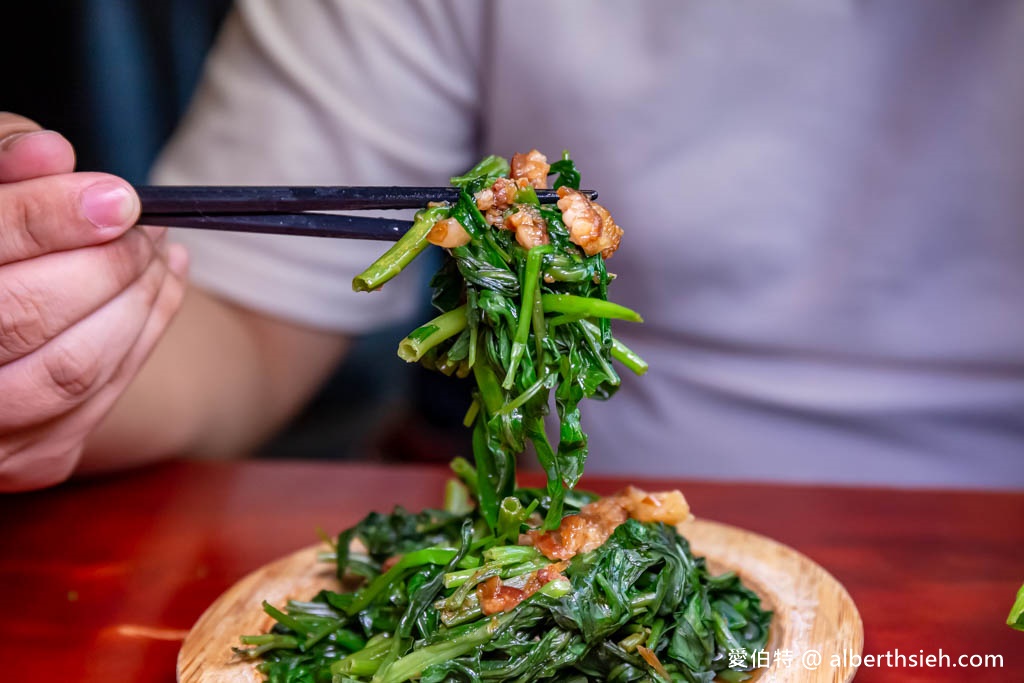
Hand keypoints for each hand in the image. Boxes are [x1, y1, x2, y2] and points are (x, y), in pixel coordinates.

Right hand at [0, 113, 187, 490]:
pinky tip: (163, 284)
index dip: (46, 219)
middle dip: (105, 263)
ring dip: (138, 300)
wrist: (3, 313)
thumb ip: (0, 161)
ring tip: (157, 250)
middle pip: (24, 316)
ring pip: (73, 368)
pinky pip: (104, 397)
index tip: (119, 198)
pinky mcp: (28, 464)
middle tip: (142, 225)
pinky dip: (148, 332)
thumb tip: (51, 152)